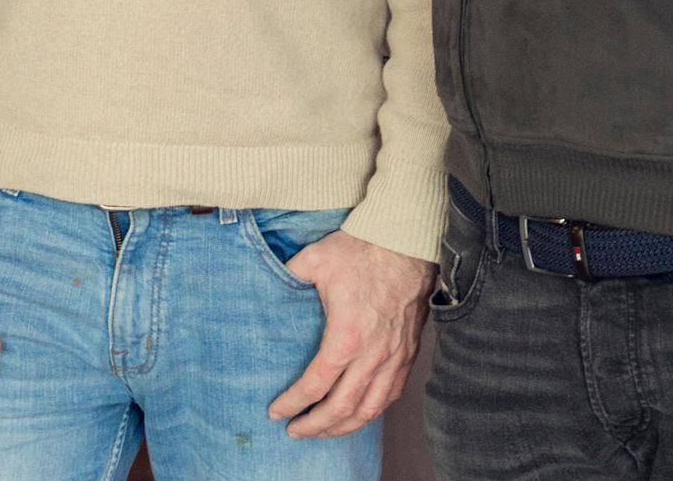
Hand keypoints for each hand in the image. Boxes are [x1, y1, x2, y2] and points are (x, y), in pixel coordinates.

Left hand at [266, 227, 428, 437]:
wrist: (406, 242)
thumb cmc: (361, 250)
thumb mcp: (314, 260)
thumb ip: (287, 278)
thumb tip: (265, 287)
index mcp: (346, 336)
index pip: (315, 385)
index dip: (292, 403)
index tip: (276, 411)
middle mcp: (373, 354)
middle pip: (341, 408)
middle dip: (315, 426)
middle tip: (294, 431)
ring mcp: (394, 357)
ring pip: (369, 409)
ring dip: (343, 426)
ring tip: (322, 430)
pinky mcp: (408, 353)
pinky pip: (390, 395)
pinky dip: (371, 411)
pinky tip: (357, 413)